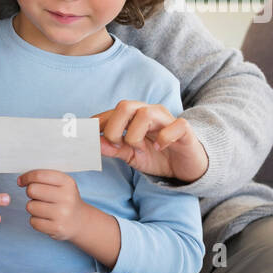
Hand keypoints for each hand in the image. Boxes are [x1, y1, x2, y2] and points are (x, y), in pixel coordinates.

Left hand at [18, 169, 88, 241]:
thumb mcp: (61, 184)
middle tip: (38, 196)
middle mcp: (67, 197)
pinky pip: (33, 221)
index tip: (21, 181)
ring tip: (44, 208)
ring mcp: (62, 214)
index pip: (39, 175)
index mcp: (67, 182)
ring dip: (33, 207)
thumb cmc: (65, 199)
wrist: (81, 221)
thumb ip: (43, 178)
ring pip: (30, 206)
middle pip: (32, 190)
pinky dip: (35, 220)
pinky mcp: (57, 228)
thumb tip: (20, 180)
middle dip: (30, 193)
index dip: (26, 177)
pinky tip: (45, 219)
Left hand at [93, 100, 207, 182]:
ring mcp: (167, 119)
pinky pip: (175, 126)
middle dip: (114, 129)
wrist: (185, 166)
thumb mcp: (131, 156)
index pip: (110, 112)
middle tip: (117, 146)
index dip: (96, 125)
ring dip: (135, 135)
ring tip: (138, 148)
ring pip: (145, 113)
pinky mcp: (184, 129)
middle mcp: (149, 112)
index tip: (87, 139)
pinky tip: (159, 148)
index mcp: (133, 116)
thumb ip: (113, 149)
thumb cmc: (157, 156)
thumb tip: (93, 144)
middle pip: (125, 106)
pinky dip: (163, 138)